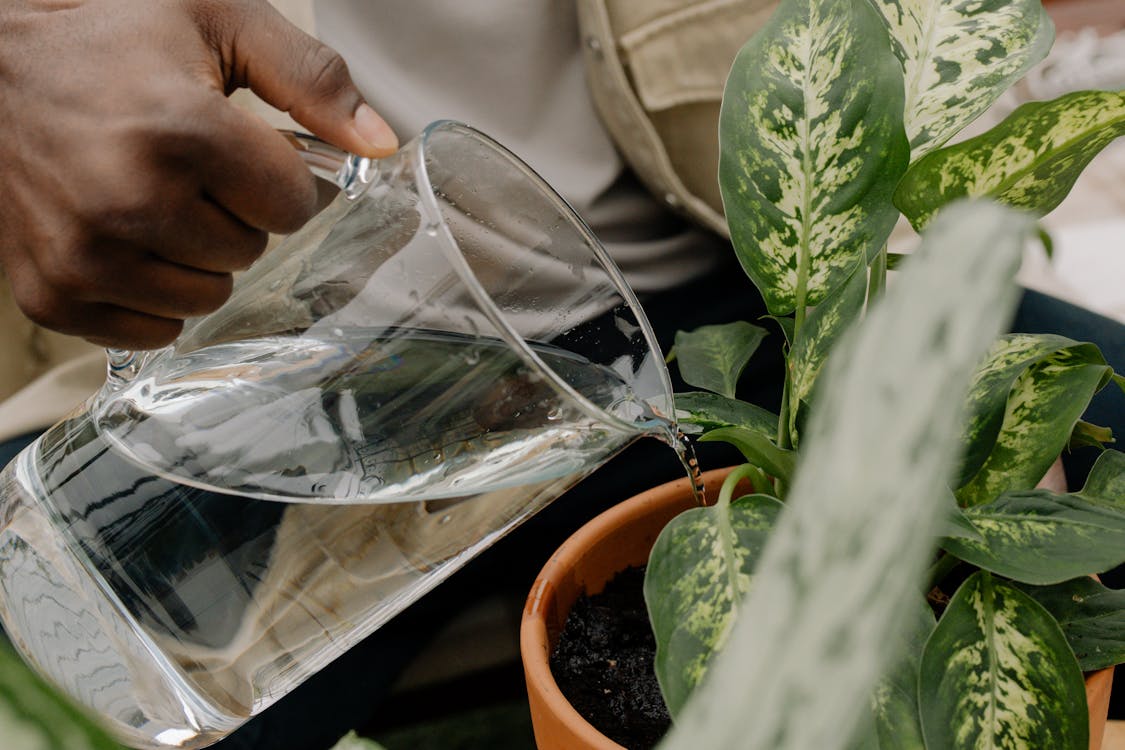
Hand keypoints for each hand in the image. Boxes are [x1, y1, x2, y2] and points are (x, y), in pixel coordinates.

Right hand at [0, 0, 397, 348]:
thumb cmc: (110, 37)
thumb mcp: (220, 21)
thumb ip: (312, 80)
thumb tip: (379, 144)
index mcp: (181, 131)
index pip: (293, 205)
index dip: (276, 175)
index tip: (237, 146)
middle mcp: (129, 201)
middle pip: (250, 252)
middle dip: (232, 212)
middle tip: (179, 163)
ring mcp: (85, 256)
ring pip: (206, 296)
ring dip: (195, 256)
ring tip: (148, 196)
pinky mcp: (54, 293)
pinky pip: (154, 330)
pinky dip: (152, 296)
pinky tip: (123, 238)